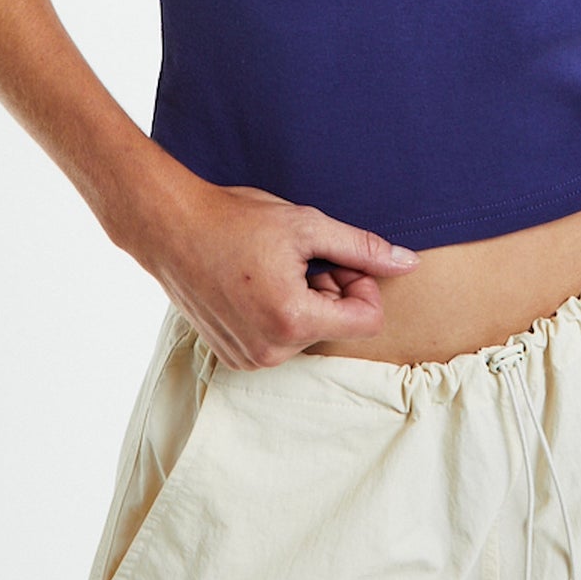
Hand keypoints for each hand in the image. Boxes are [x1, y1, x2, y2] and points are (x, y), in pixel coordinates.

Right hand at [139, 181, 420, 369]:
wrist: (171, 227)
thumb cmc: (236, 220)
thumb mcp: (306, 225)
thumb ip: (362, 248)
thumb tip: (409, 264)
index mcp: (294, 321)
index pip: (368, 320)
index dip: (359, 283)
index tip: (333, 257)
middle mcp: (272, 352)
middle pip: (337, 326)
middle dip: (330, 290)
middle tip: (298, 256)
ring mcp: (250, 359)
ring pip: (309, 334)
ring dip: (304, 302)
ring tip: (272, 268)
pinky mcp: (233, 358)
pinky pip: (279, 342)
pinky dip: (278, 313)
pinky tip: (253, 283)